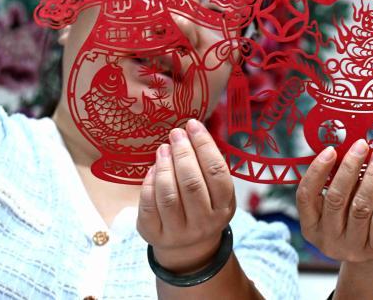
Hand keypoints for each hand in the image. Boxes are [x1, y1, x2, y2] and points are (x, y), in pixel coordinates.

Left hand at [137, 120, 236, 273]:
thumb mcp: (216, 192)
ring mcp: (178, 232)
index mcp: (224, 207)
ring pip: (168, 195)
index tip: (193, 125)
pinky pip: (148, 206)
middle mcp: (203, 222)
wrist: (189, 246)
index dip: (204, 145)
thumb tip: (193, 130)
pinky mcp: (154, 234)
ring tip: (163, 149)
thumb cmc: (204, 207)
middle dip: (183, 153)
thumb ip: (209, 167)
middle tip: (176, 134)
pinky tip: (152, 169)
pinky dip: (148, 183)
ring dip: (164, 166)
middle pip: (192, 183)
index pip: (216, 172)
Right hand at [296, 139, 372, 264]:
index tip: (330, 150)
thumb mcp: (340, 205)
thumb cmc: (355, 217)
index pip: (305, 196)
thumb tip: (345, 147)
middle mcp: (328, 241)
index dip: (317, 171)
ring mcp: (353, 248)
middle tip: (361, 145)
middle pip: (336, 199)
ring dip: (372, 176)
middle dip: (350, 167)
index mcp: (311, 227)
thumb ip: (337, 182)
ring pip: (361, 206)